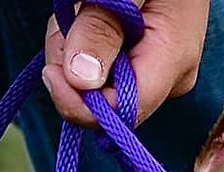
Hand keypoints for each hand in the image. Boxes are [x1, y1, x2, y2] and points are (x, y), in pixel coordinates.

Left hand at [42, 0, 211, 127]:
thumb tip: (82, 81)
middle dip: (73, 68)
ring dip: (73, 51)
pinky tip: (87, 17)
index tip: (50, 71)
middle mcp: (170, 78)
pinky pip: (101, 72)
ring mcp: (160, 74)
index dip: (82, 103)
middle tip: (70, 19)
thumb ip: (102, 28)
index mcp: (173, 59)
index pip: (126, 111)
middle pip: (106, 101)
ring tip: (81, 10)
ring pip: (98, 86)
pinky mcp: (145, 67)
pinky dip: (81, 47)